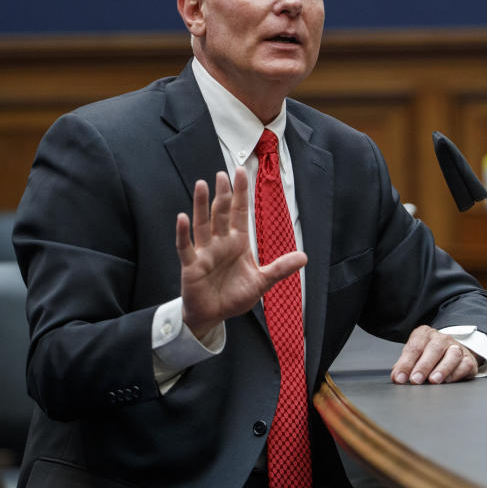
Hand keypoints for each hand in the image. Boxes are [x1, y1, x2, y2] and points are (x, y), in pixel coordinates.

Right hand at [176, 167, 305, 339]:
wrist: (213, 315)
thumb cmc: (233, 296)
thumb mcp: (262, 282)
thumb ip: (280, 268)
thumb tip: (304, 257)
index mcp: (237, 243)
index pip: (239, 213)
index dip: (240, 193)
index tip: (241, 172)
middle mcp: (220, 243)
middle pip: (221, 213)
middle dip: (223, 194)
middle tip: (223, 174)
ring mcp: (204, 252)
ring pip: (203, 224)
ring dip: (201, 205)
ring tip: (201, 185)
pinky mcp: (191, 265)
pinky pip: (185, 247)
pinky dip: (183, 233)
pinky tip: (182, 218)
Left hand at [390, 325, 480, 384]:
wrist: (452, 351)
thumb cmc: (428, 354)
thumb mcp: (414, 355)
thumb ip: (405, 365)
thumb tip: (397, 377)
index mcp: (424, 334)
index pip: (414, 347)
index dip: (406, 363)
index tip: (400, 378)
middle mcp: (442, 338)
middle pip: (434, 349)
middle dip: (423, 366)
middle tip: (415, 380)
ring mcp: (456, 347)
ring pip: (452, 355)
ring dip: (442, 369)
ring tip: (433, 380)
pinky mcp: (468, 359)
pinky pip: (465, 365)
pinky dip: (456, 374)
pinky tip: (447, 381)